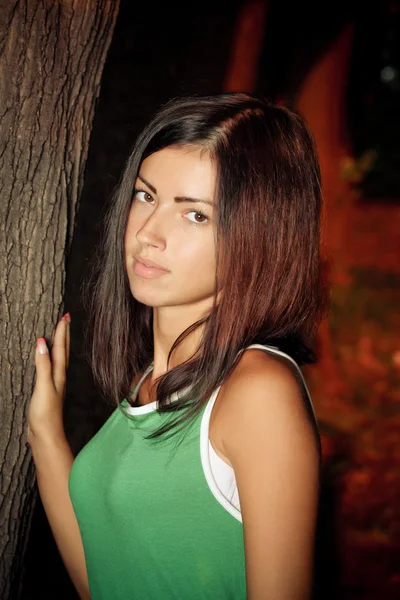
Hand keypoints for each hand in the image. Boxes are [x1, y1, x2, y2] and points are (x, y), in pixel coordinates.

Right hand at [27, 313, 70, 443]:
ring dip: (60, 344)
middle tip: (66, 318)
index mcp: (59, 373)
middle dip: (64, 334)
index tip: (65, 316)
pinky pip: (52, 367)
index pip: (61, 348)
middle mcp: (59, 376)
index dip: (62, 331)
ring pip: (59, 358)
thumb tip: (41, 342)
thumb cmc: (45, 413)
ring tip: (60, 332)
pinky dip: (51, 357)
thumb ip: (43, 365)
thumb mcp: (43, 386)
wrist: (45, 435)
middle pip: (63, 350)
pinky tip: (48, 359)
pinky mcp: (48, 390)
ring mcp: (54, 383)